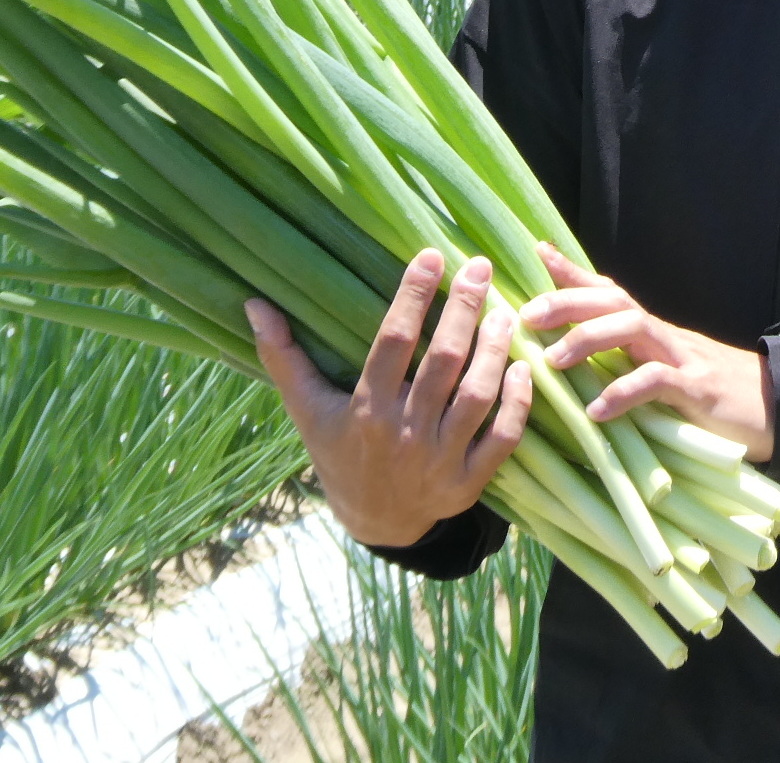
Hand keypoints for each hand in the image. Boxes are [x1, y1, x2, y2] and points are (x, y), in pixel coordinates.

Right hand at [246, 249, 533, 548]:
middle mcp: (404, 434)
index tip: (429, 256)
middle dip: (462, 311)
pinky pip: (502, 440)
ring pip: (475, 398)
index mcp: (365, 411)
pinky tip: (524, 368)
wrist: (374, 523)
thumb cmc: (340, 453)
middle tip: (479, 267)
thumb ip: (284, 357)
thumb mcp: (307, 410)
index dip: (412, 297)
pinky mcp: (468, 483)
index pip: (392, 343)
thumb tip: (254, 304)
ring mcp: (439, 461)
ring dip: (494, 352)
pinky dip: (516, 405)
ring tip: (505, 311)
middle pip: (442, 363)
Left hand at [518, 242, 775, 461]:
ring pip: (632, 328)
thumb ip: (634, 365)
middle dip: (567, 302)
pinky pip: (657, 382)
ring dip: (589, 339)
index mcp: (654, 334)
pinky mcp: (699, 389)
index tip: (538, 251)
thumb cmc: (717, 397)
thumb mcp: (668, 375)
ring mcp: (684, 358)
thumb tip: (589, 366)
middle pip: (613, 301)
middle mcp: (665, 337)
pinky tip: (597, 410)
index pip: (610, 292)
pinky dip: (623, 393)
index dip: (574, 272)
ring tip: (554, 360)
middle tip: (526, 315)